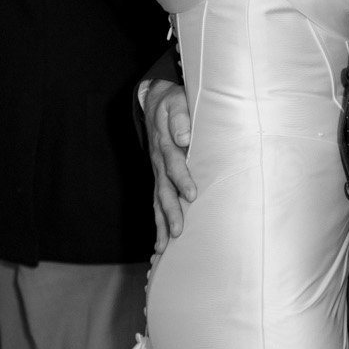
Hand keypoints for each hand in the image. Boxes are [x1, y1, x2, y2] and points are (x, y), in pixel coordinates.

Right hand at [144, 79, 194, 248]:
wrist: (156, 102)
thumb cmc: (174, 103)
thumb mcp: (176, 101)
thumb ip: (180, 117)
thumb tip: (183, 138)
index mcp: (166, 143)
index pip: (174, 164)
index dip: (182, 180)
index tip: (192, 195)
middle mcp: (159, 161)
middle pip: (164, 190)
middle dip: (171, 212)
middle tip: (179, 231)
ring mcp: (157, 172)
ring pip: (158, 200)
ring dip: (161, 223)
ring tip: (164, 247)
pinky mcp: (159, 178)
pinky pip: (156, 202)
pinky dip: (158, 223)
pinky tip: (161, 243)